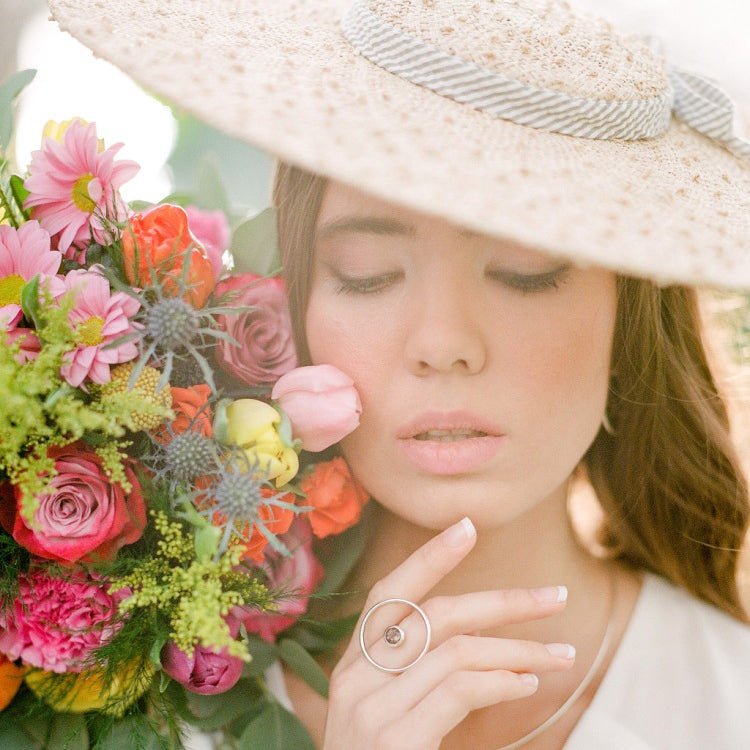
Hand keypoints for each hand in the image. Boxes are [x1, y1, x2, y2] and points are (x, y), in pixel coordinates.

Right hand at [322, 517, 574, 749]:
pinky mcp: (393, 738)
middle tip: (555, 593)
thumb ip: (418, 676)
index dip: (428, 557)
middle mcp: (354, 679)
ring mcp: (370, 709)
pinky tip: (530, 680)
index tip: (468, 526)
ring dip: (519, 645)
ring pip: (456, 648)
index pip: (388, 594)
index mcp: (353, 667)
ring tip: (562, 652)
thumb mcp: (391, 716)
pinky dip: (503, 677)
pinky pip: (459, 687)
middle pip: (433, 614)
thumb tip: (480, 645)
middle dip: (501, 599)